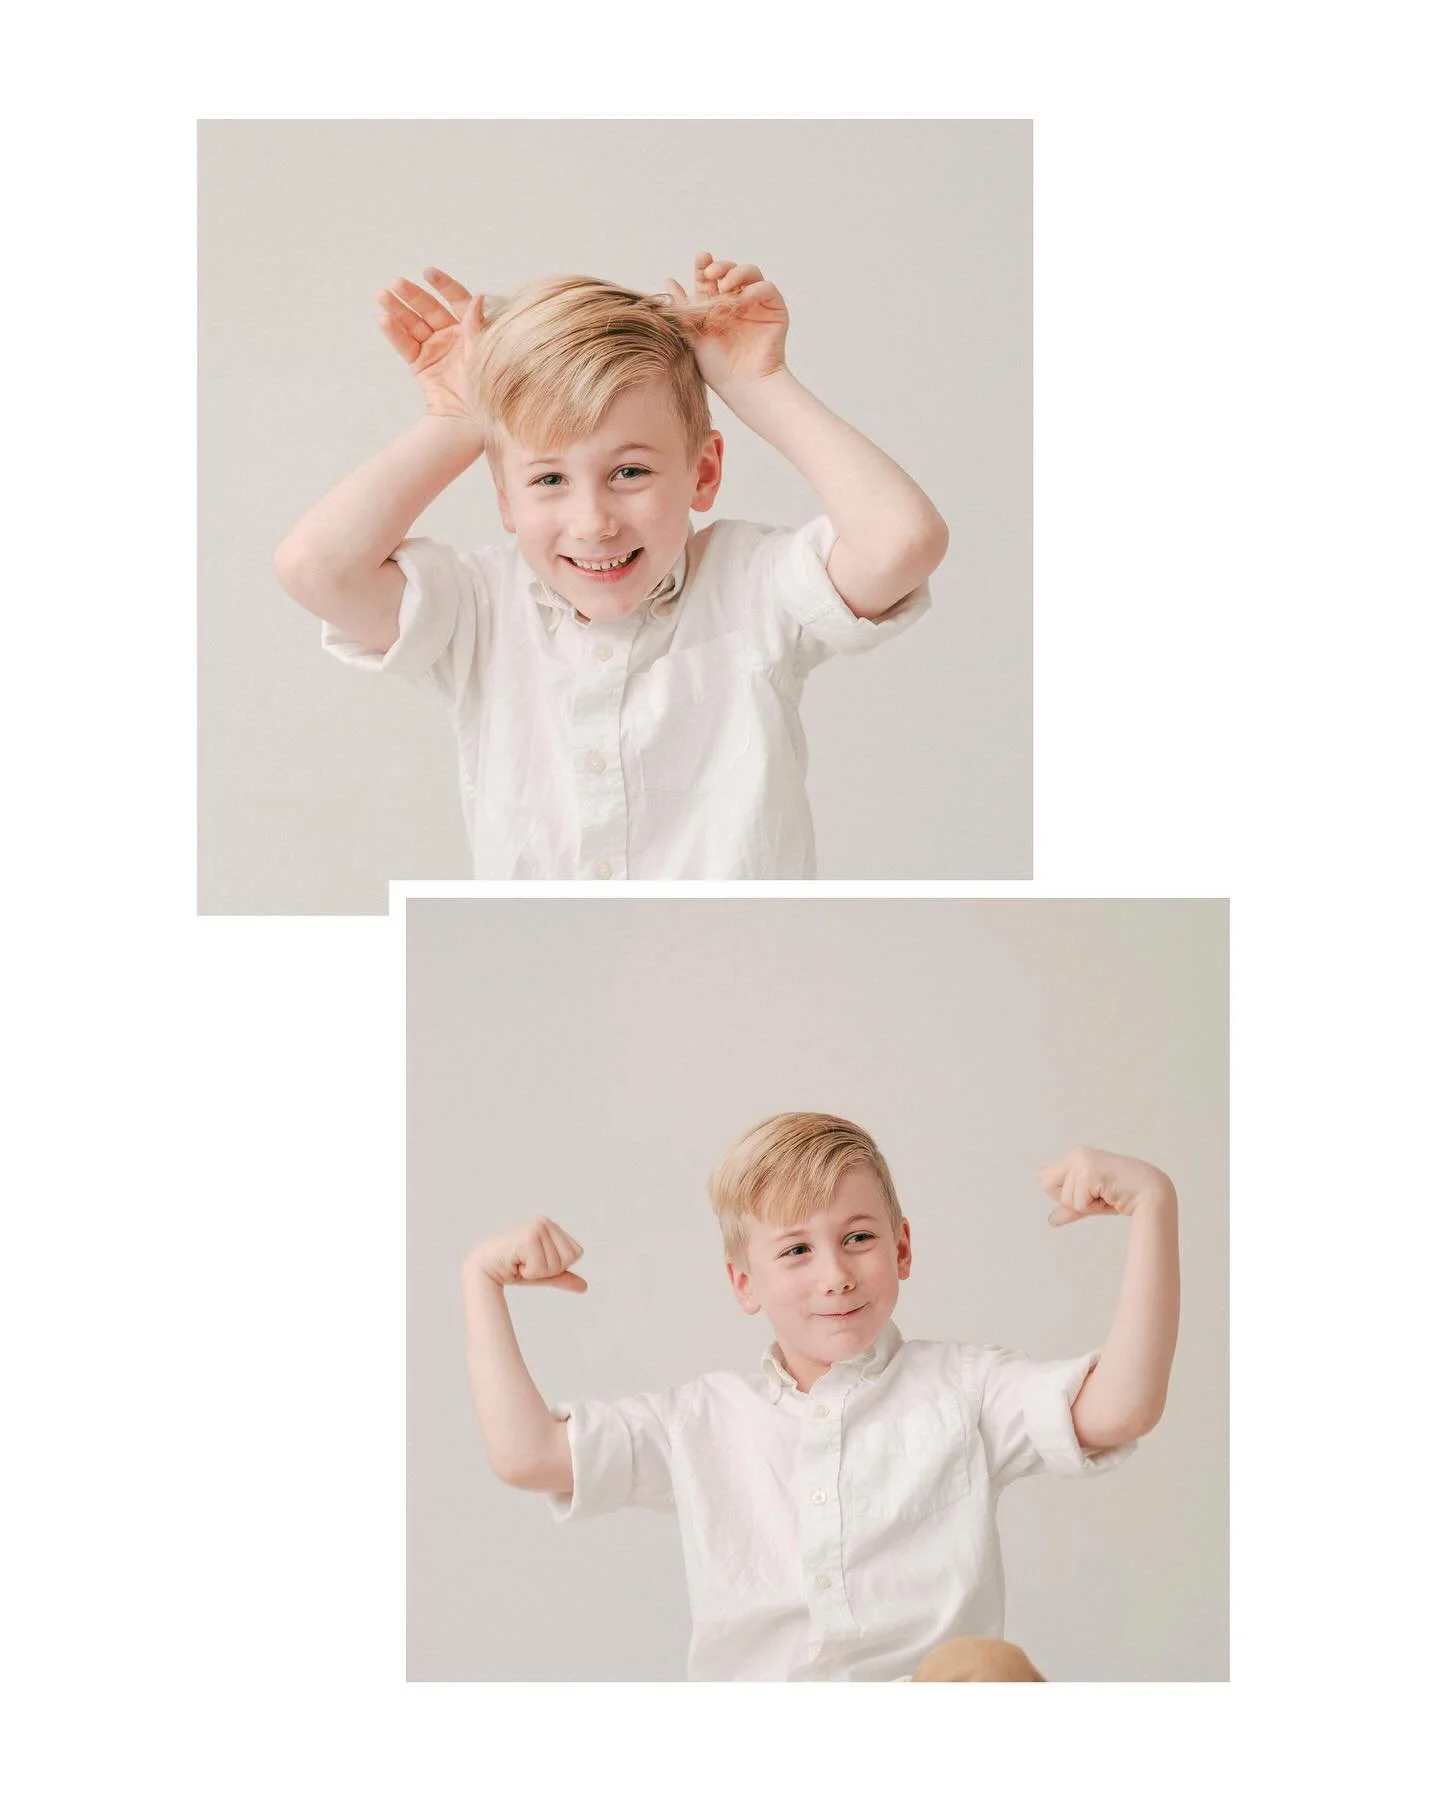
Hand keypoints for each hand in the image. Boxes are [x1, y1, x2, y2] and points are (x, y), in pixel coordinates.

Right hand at [376, 266, 488, 423]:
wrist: (471, 424)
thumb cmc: (486, 391)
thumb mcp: (484, 355)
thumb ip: (476, 327)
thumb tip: (478, 296)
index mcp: (471, 330)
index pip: (457, 300)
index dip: (444, 285)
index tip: (428, 272)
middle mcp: (452, 337)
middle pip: (429, 309)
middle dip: (412, 296)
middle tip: (395, 283)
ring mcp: (435, 350)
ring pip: (413, 324)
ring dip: (397, 309)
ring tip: (382, 296)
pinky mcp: (421, 365)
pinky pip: (406, 345)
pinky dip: (394, 333)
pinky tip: (384, 320)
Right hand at [464, 1217, 587, 1291]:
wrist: (484, 1269)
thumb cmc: (512, 1269)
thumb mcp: (542, 1273)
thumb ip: (561, 1276)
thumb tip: (584, 1287)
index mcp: (552, 1226)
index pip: (576, 1253)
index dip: (558, 1265)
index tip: (536, 1262)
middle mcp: (545, 1222)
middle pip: (569, 1259)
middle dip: (549, 1269)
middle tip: (527, 1263)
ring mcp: (537, 1227)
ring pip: (556, 1264)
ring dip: (536, 1271)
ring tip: (520, 1262)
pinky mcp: (529, 1237)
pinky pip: (542, 1267)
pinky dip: (529, 1272)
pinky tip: (515, 1263)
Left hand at [661, 252, 789, 396]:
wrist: (743, 385)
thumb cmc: (717, 367)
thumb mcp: (693, 333)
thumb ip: (682, 307)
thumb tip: (668, 280)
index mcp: (716, 305)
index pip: (709, 278)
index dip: (704, 266)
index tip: (700, 260)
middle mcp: (736, 301)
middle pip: (730, 271)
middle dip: (720, 267)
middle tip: (711, 273)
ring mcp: (757, 305)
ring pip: (750, 273)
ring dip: (737, 273)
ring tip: (725, 285)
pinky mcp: (775, 310)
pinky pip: (767, 288)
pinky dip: (755, 289)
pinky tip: (742, 299)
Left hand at [1038, 1147, 1176, 1226]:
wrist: (1152, 1193)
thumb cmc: (1125, 1196)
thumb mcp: (1092, 1201)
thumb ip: (1071, 1207)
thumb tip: (1051, 1220)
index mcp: (1076, 1157)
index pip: (1045, 1177)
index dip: (1064, 1193)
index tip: (1091, 1192)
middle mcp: (1076, 1155)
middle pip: (1046, 1185)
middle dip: (1069, 1199)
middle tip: (1097, 1195)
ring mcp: (1082, 1162)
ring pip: (1065, 1198)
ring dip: (1086, 1205)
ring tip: (1107, 1194)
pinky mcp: (1089, 1172)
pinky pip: (1078, 1203)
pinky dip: (1093, 1207)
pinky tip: (1110, 1195)